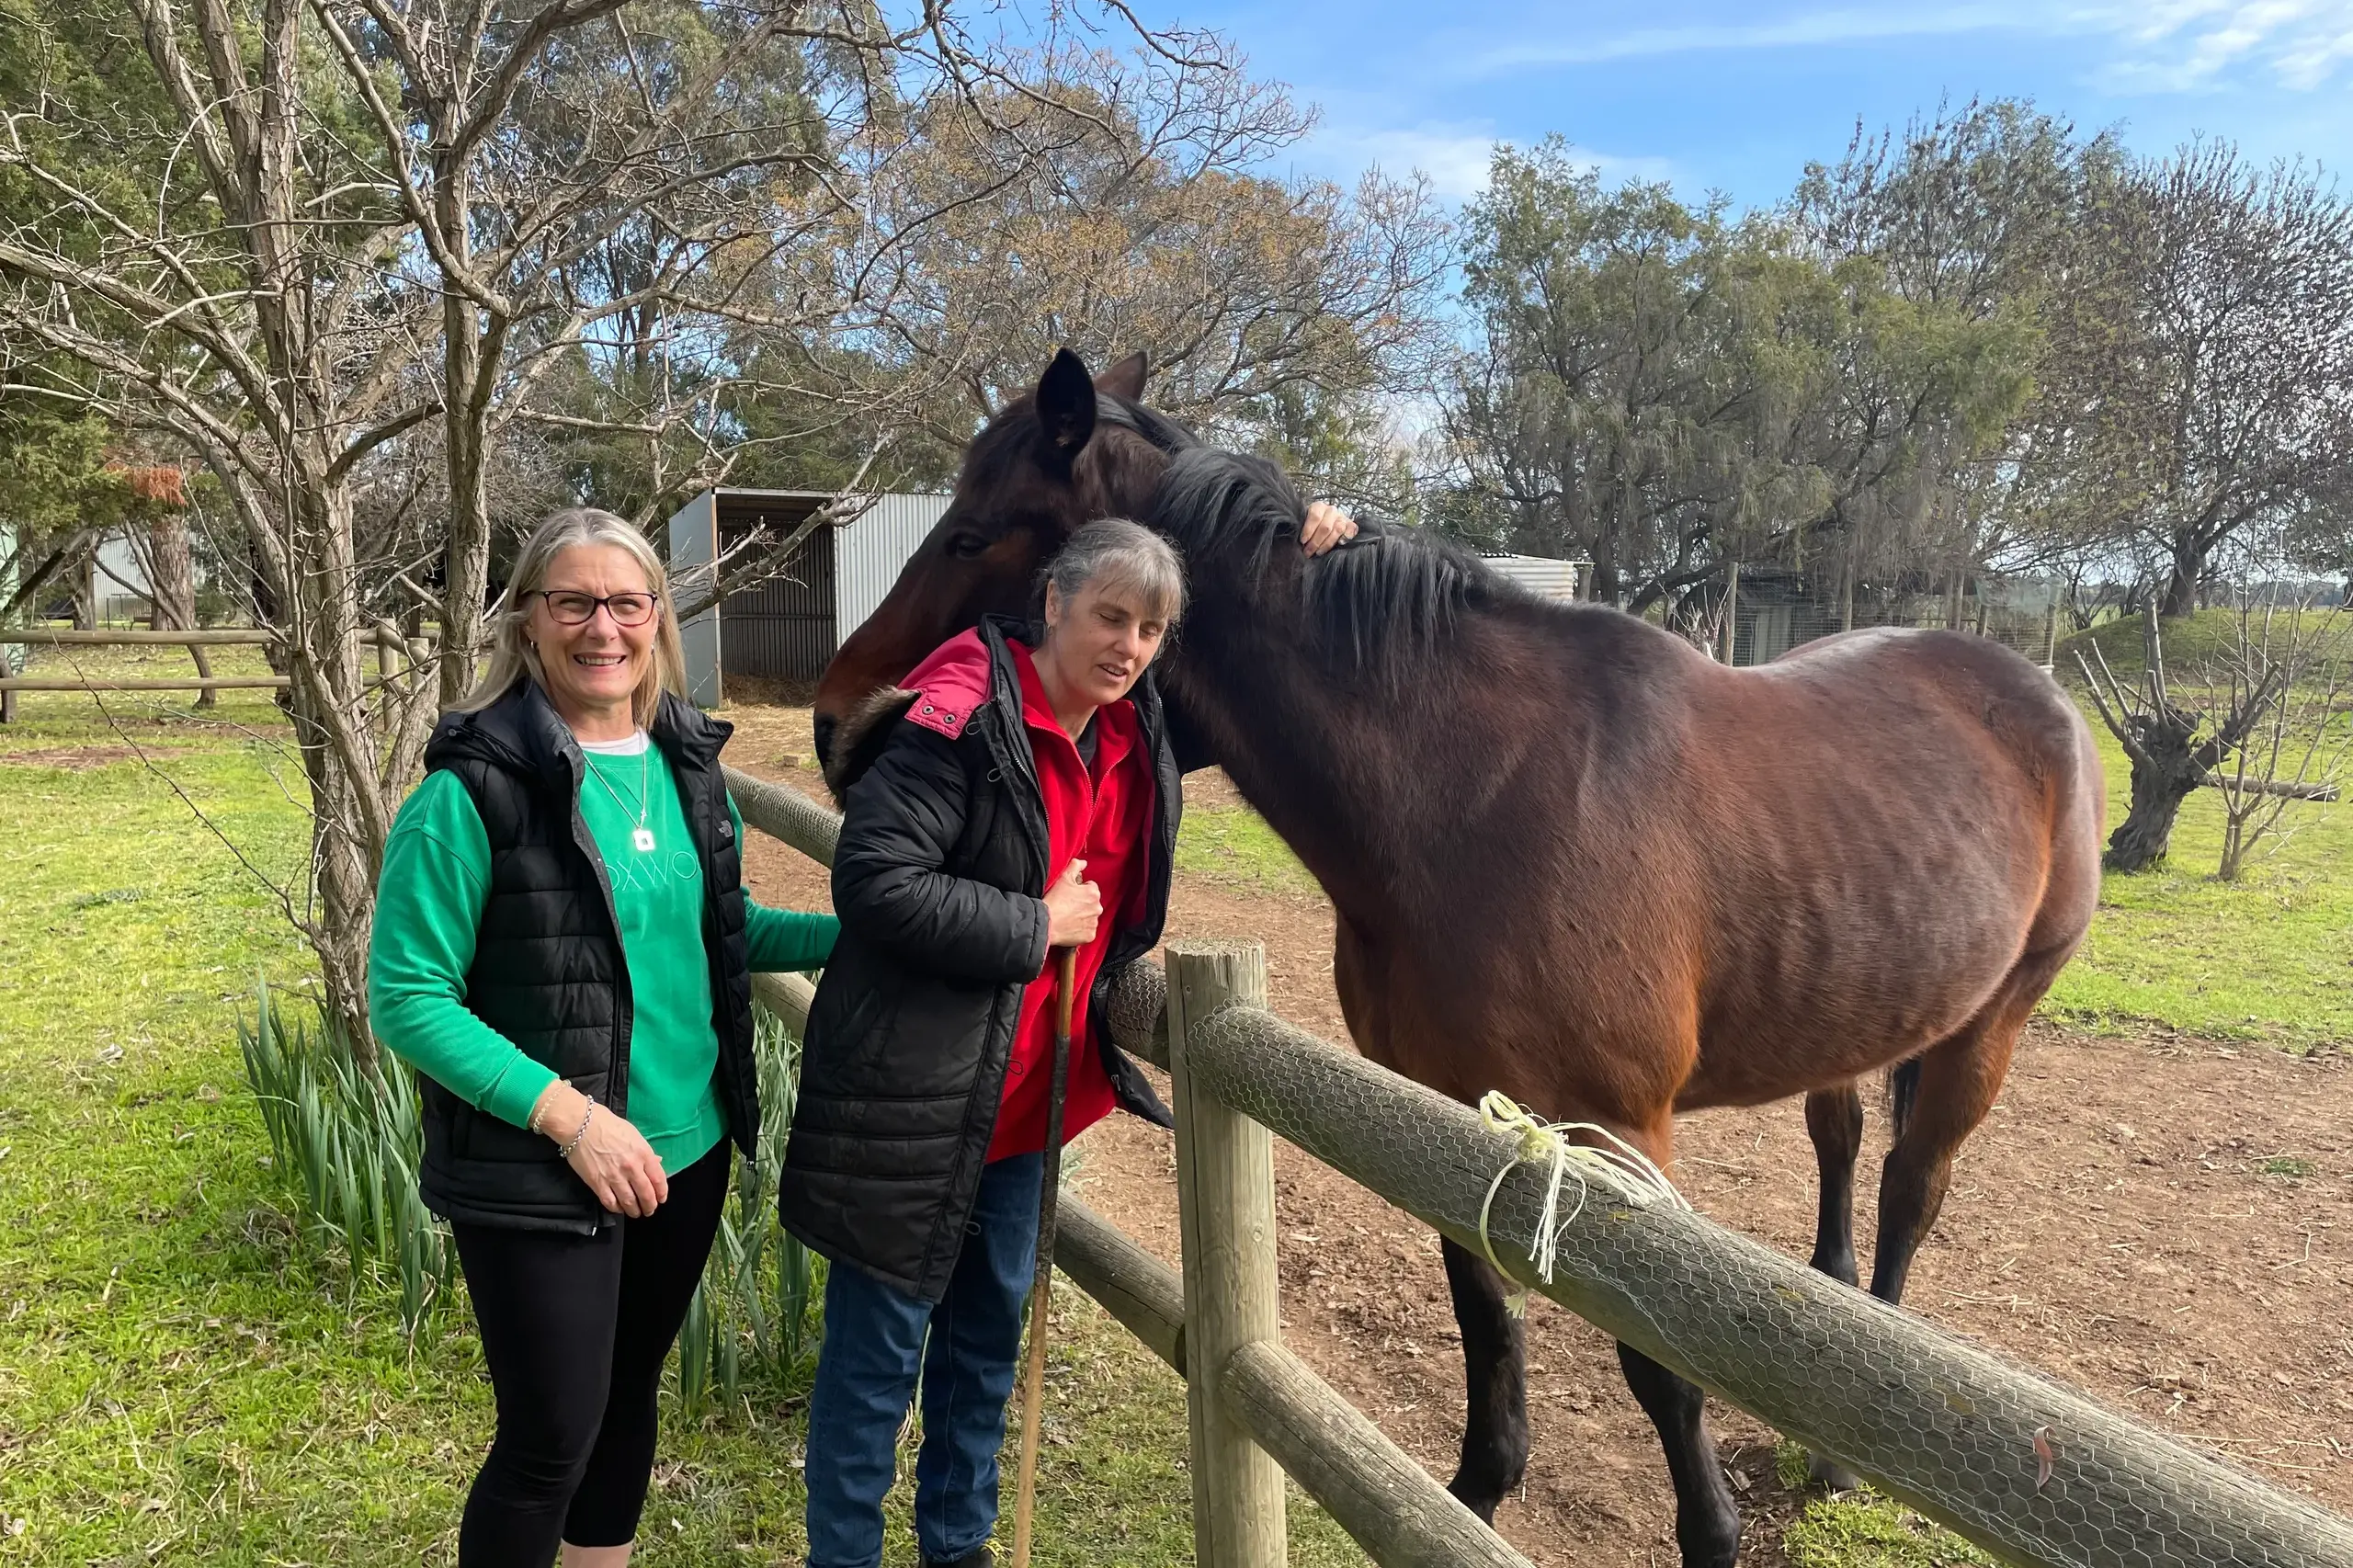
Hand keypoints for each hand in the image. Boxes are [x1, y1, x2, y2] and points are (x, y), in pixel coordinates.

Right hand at [533, 1080, 668, 1216]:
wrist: (580, 1124)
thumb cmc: (608, 1124)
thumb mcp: (634, 1134)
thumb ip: (646, 1151)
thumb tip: (657, 1163)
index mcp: (643, 1153)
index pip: (659, 1179)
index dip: (662, 1193)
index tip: (661, 1198)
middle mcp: (631, 1168)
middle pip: (646, 1194)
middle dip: (650, 1206)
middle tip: (649, 1210)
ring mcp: (614, 1177)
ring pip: (629, 1202)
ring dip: (635, 1211)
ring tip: (636, 1213)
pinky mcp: (597, 1183)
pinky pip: (610, 1202)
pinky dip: (616, 1209)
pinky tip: (619, 1208)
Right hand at [1042, 858, 1101, 947]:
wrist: (1046, 923)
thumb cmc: (1054, 900)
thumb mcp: (1063, 878)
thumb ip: (1075, 866)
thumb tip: (1083, 862)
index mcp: (1093, 893)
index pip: (1091, 889)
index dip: (1079, 891)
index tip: (1070, 896)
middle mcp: (1097, 908)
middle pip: (1092, 904)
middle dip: (1083, 905)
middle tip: (1068, 907)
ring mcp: (1094, 923)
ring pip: (1090, 918)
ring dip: (1082, 917)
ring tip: (1067, 917)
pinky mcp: (1090, 935)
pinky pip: (1088, 931)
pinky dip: (1081, 930)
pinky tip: (1070, 927)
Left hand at [1302, 500, 1357, 556]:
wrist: (1322, 524)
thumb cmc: (1310, 526)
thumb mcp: (1303, 523)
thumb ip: (1302, 529)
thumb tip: (1300, 541)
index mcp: (1318, 506)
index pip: (1315, 516)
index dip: (1308, 530)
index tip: (1303, 541)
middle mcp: (1331, 510)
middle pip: (1326, 526)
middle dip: (1316, 542)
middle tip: (1308, 552)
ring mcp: (1341, 517)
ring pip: (1338, 529)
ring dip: (1328, 543)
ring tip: (1319, 552)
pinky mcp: (1350, 524)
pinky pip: (1352, 528)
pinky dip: (1347, 536)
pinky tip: (1340, 543)